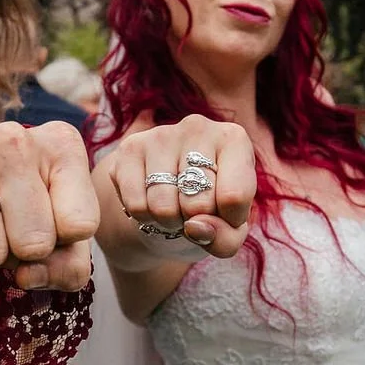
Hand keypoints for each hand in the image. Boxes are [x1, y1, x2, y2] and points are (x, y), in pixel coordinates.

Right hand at [0, 121, 98, 291]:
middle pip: (35, 243)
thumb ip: (70, 266)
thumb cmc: (24, 209)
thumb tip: (27, 275)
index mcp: (61, 146)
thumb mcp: (64, 235)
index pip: (81, 225)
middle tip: (10, 228)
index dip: (63, 242)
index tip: (49, 222)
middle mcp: (14, 140)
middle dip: (22, 253)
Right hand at [107, 114, 255, 259]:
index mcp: (233, 139)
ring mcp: (160, 135)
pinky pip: (136, 204)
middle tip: (193, 211)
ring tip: (173, 208)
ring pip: (164, 206)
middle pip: (198, 203)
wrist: (168, 200)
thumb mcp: (231, 229)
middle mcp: (197, 127)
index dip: (228, 221)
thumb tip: (193, 226)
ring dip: (168, 222)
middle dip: (195, 221)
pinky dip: (144, 217)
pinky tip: (151, 203)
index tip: (225, 212)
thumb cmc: (210, 210)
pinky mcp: (129, 149)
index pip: (235, 196)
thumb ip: (226, 238)